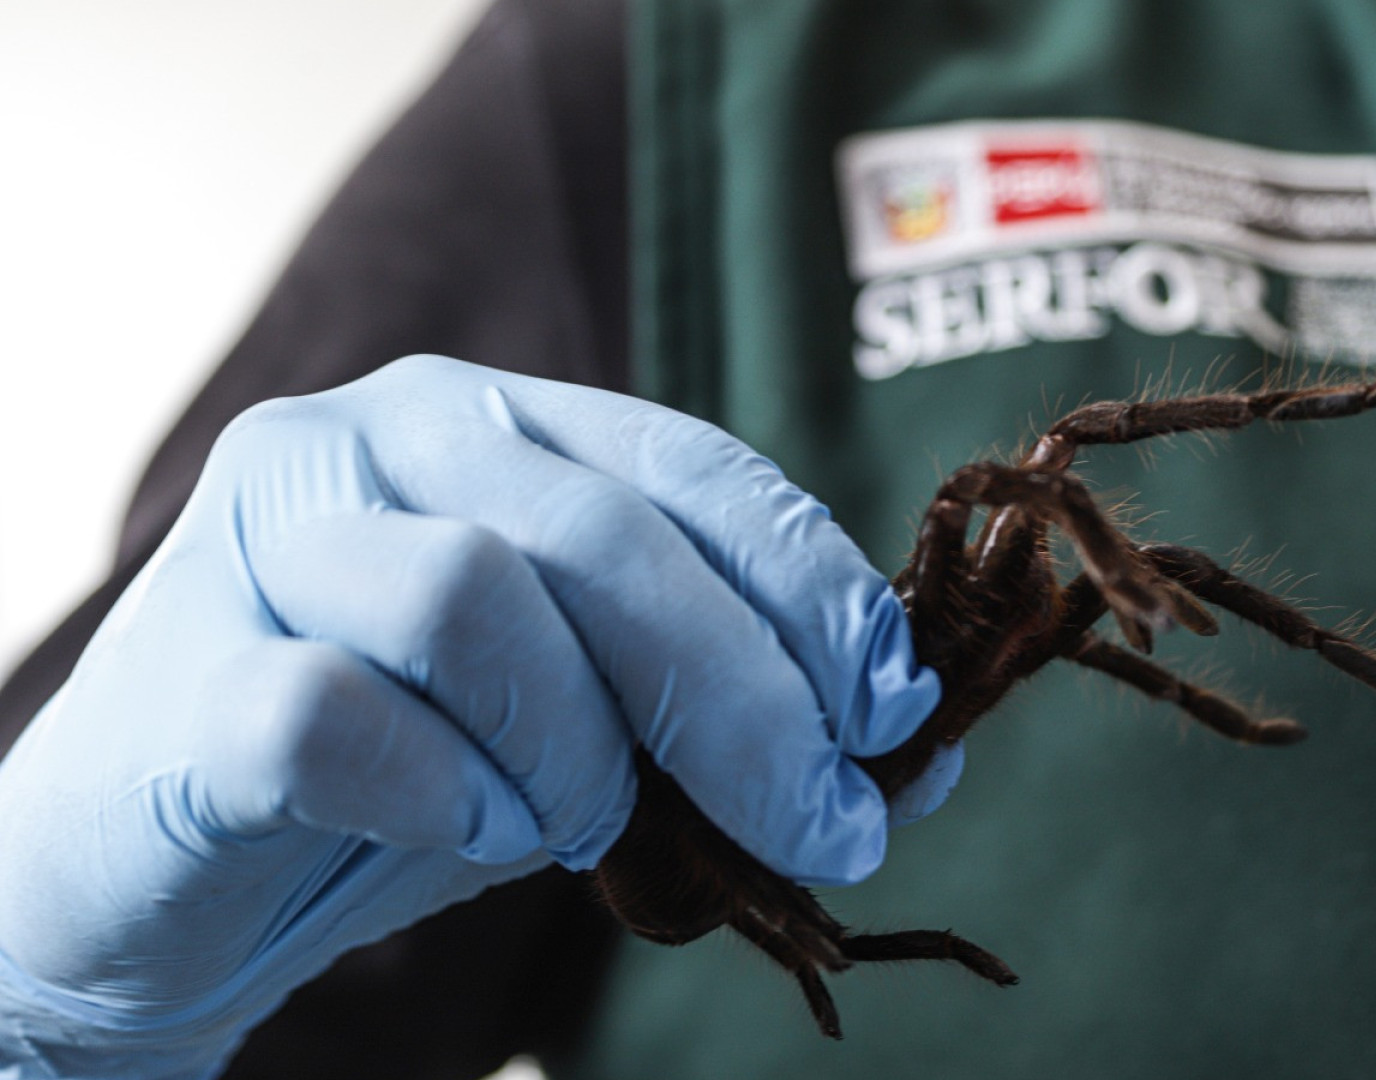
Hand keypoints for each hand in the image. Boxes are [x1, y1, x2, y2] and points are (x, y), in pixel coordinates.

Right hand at [0, 355, 940, 1078]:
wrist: (165, 871)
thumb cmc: (403, 773)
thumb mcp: (598, 730)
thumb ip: (736, 721)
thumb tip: (928, 763)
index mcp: (495, 425)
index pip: (690, 466)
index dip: (811, 584)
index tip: (894, 706)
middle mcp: (377, 439)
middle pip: (605, 538)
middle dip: (747, 697)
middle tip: (823, 824)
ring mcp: (269, 536)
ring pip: (475, 597)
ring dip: (578, 744)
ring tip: (585, 825)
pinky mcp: (181, 666)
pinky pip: (338, 713)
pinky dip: (443, 792)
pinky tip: (477, 830)